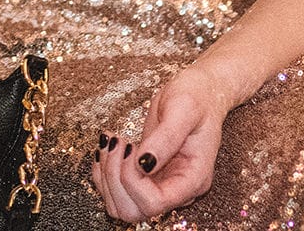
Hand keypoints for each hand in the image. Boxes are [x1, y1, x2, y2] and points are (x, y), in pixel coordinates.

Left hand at [92, 64, 231, 222]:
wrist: (200, 92)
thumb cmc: (197, 98)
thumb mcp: (184, 109)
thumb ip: (166, 137)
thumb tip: (143, 163)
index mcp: (192, 178)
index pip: (155, 203)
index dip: (133, 180)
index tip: (131, 146)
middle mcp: (176, 189)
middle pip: (134, 211)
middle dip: (115, 179)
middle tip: (119, 142)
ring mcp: (160, 185)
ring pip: (121, 207)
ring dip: (106, 177)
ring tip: (112, 141)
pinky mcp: (146, 176)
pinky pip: (116, 191)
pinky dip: (103, 171)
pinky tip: (109, 145)